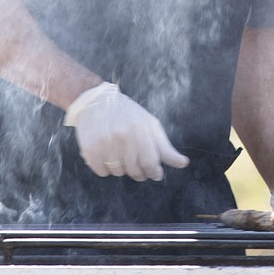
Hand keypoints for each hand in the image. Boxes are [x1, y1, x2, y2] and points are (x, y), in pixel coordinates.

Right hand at [64, 83, 188, 180]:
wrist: (96, 101)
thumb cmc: (128, 114)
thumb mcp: (150, 125)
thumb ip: (165, 147)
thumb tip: (184, 163)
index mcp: (141, 129)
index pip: (151, 163)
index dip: (154, 172)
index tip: (155, 173)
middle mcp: (123, 136)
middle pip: (135, 171)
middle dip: (138, 172)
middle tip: (136, 163)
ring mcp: (105, 142)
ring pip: (118, 172)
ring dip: (121, 168)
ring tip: (119, 152)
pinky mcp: (89, 149)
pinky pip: (101, 172)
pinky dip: (104, 167)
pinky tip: (105, 153)